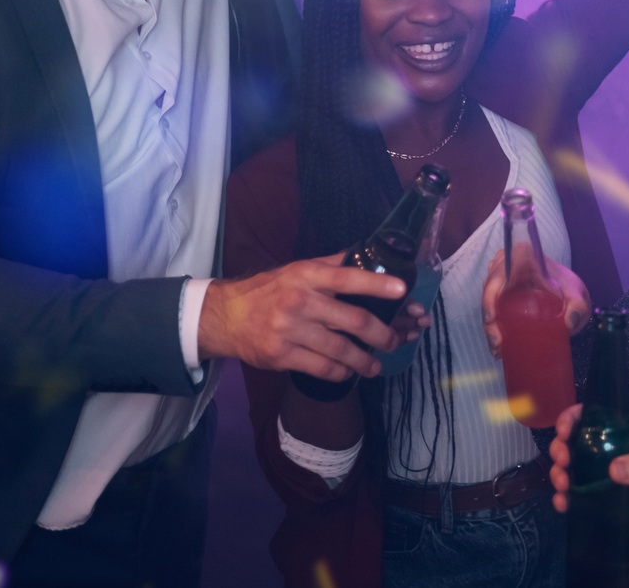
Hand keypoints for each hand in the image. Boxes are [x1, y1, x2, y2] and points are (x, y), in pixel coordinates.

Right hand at [197, 260, 406, 381]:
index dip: (377, 284)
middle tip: (395, 341)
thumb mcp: (298, 269)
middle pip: (353, 320)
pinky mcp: (282, 356)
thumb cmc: (270, 290)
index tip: (403, 290)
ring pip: (340, 350)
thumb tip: (368, 256)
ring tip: (376, 365)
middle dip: (381, 334)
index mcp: (307, 275)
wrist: (226, 317)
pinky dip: (341, 373)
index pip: (348, 277)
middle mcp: (300, 301)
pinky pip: (322, 368)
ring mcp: (290, 331)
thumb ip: (332, 265)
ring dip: (364, 361)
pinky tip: (348, 372)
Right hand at [481, 249, 591, 358]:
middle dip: (488, 318)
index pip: (500, 272)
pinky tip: (498, 347)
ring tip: (498, 348)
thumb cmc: (570, 289)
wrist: (568, 294)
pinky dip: (493, 327)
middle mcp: (508, 264)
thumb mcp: (578, 295)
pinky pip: (491, 308)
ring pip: (488, 301)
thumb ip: (579, 306)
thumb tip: (569, 323)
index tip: (492, 319)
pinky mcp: (502, 294)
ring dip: (489, 326)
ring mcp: (503, 279)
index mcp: (523, 255)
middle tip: (497, 343)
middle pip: (490, 290)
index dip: (490, 294)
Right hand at [548, 406, 628, 574]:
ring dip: (562, 474)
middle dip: (563, 448)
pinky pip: (583, 498)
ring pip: (577, 470)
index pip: (597, 417)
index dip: (576, 418)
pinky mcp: (610, 503)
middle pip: (580, 444)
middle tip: (562, 461)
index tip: (565, 429)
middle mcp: (617, 453)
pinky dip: (568, 499)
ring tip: (562, 484)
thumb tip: (613, 469)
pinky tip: (563, 504)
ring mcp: (612, 479)